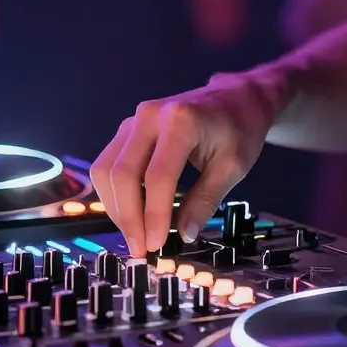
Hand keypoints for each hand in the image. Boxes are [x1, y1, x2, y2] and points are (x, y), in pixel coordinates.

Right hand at [94, 72, 280, 254]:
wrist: (236, 97)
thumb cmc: (239, 129)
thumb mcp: (233, 167)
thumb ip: (205, 200)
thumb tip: (184, 235)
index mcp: (181, 121)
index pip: (157, 176)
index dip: (153, 215)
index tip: (155, 245)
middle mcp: (150, 116)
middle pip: (122, 173)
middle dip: (128, 216)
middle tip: (141, 249)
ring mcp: (134, 120)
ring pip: (106, 169)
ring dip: (116, 207)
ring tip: (136, 235)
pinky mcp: (128, 129)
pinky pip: (109, 164)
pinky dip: (115, 193)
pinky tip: (132, 213)